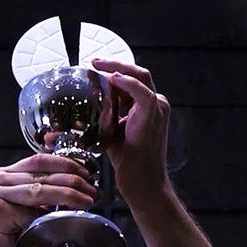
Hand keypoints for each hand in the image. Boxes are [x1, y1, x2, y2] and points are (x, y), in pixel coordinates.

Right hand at [0, 154, 96, 246]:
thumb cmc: (7, 242)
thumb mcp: (26, 211)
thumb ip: (40, 197)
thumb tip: (75, 190)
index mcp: (2, 176)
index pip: (39, 161)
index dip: (65, 164)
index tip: (86, 174)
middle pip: (41, 173)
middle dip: (73, 181)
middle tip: (93, 190)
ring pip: (39, 190)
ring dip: (68, 194)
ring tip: (87, 200)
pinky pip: (31, 213)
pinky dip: (49, 218)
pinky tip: (63, 220)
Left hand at [92, 58, 169, 213]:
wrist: (143, 183)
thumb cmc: (129, 164)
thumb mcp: (113, 133)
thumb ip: (108, 116)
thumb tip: (89, 106)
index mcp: (147, 108)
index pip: (131, 81)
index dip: (113, 72)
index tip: (94, 70)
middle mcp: (156, 105)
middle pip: (137, 73)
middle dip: (114, 64)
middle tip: (93, 63)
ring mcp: (157, 109)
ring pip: (140, 77)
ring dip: (117, 69)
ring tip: (97, 67)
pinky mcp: (153, 116)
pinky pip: (141, 92)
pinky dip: (127, 83)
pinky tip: (112, 79)